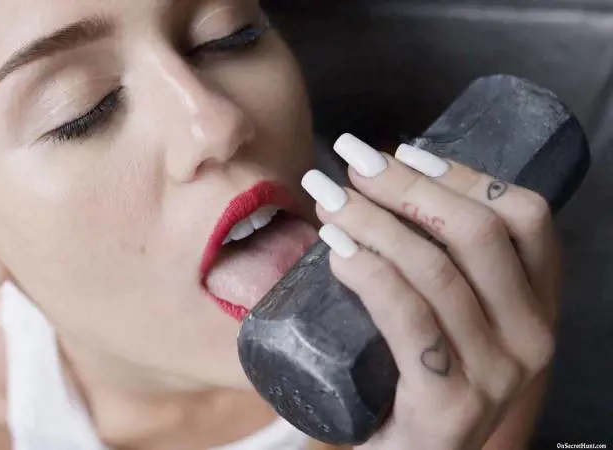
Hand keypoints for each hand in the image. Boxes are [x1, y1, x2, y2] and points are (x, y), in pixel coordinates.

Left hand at [301, 134, 557, 449]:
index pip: (524, 218)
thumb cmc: (414, 380)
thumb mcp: (448, 320)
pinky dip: (368, 273)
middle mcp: (531, 339)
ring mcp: (495, 376)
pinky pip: (407, 317)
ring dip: (373, 222)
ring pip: (435, 269)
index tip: (404, 152)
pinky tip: (336, 252)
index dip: (463, 174)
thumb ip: (438, 265)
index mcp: (536, 308)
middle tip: (349, 164)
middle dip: (405, 186)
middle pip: (477, 232)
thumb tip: (378, 183)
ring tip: (327, 200)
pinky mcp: (449, 405)